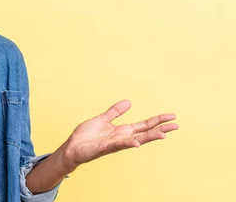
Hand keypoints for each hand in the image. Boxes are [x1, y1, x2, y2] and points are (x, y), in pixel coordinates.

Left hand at [62, 100, 177, 169]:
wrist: (73, 147)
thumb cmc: (87, 136)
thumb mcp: (103, 119)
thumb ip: (115, 112)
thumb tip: (129, 102)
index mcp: (122, 130)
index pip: (144, 125)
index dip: (157, 120)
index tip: (172, 116)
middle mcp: (122, 138)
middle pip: (145, 133)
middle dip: (160, 129)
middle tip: (177, 125)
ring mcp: (115, 144)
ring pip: (136, 140)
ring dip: (149, 137)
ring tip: (163, 134)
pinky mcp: (104, 148)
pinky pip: (118, 145)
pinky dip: (127, 144)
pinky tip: (136, 143)